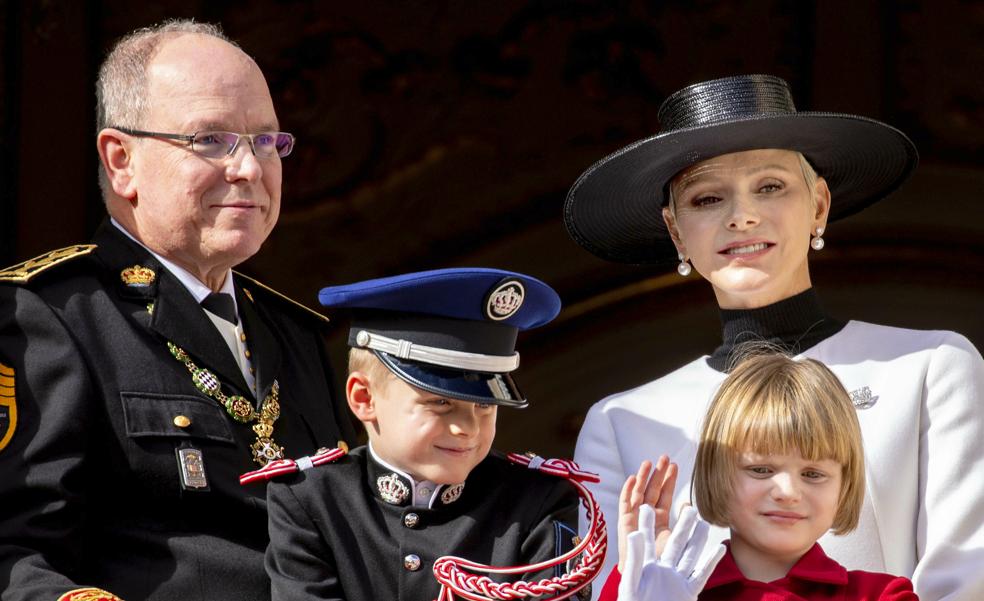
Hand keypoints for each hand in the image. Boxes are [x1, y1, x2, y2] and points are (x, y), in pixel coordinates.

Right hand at [617, 457, 676, 571]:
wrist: (645, 579)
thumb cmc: (660, 562)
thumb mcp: (676, 540)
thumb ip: (683, 522)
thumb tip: (689, 504)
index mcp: (659, 518)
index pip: (665, 495)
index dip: (669, 481)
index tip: (675, 466)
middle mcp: (646, 515)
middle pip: (652, 490)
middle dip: (657, 474)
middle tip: (664, 457)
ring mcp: (634, 518)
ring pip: (639, 493)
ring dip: (642, 478)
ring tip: (648, 462)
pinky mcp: (624, 523)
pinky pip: (624, 505)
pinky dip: (627, 492)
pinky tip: (631, 479)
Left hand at [617, 504, 725, 600]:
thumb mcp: (630, 582)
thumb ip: (634, 558)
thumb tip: (634, 532)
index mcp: (646, 568)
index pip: (647, 540)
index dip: (647, 524)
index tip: (647, 506)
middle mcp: (663, 571)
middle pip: (675, 544)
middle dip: (682, 526)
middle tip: (688, 507)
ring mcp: (677, 581)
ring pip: (690, 556)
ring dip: (697, 539)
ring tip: (703, 521)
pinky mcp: (688, 593)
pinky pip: (701, 575)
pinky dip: (711, 562)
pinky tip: (719, 548)